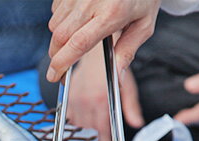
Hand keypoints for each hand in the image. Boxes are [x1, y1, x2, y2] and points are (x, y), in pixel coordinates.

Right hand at [46, 0, 161, 81]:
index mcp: (112, 13)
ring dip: (59, 39)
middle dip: (56, 57)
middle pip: (60, 37)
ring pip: (55, 25)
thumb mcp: (143, 24)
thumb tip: (116, 75)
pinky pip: (56, 11)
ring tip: (74, 40)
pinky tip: (76, 21)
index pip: (79, 44)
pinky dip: (61, 21)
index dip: (62, 63)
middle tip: (59, 69)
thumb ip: (128, 50)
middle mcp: (91, 2)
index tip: (55, 77)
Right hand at [66, 47, 143, 140]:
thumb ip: (131, 107)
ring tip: (95, 124)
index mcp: (101, 100)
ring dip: (86, 127)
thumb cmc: (113, 66)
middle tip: (102, 136)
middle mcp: (86, 101)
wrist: (94, 51)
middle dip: (96, 134)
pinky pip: (69, 116)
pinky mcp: (67, 96)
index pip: (101, 130)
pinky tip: (85, 115)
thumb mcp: (127, 86)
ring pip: (78, 124)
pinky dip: (77, 118)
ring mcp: (75, 99)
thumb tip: (137, 123)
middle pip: (89, 129)